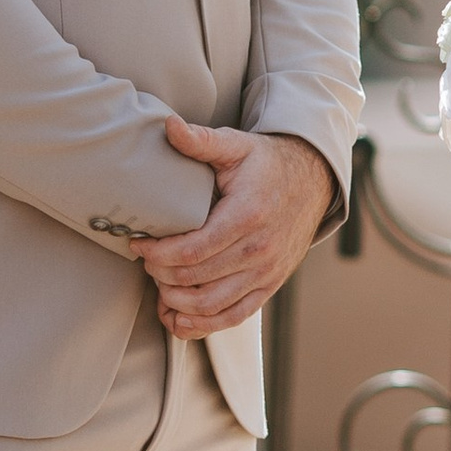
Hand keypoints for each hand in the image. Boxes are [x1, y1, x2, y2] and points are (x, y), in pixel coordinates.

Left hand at [136, 123, 333, 339]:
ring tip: (158, 288)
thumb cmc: (266, 164)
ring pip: (212, 305)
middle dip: (161, 275)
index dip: (158, 254)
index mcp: (247, 216)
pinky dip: (203, 324)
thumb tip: (168, 126)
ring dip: (177, 304)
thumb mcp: (235, 145)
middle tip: (146, 261)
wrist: (311, 181)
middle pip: (196, 279)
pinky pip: (234, 316)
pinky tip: (178, 319)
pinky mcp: (269, 285)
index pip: (192, 250)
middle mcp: (259, 250)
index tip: (138, 244)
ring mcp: (266, 272)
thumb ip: (200, 140)